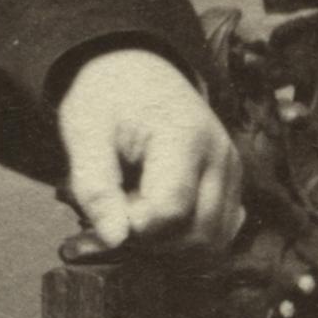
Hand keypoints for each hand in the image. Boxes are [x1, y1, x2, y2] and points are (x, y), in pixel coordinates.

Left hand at [55, 48, 244, 256]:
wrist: (138, 72)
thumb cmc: (107, 99)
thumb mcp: (84, 132)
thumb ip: (95, 186)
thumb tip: (114, 239)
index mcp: (185, 136)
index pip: (169, 211)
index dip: (133, 225)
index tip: (109, 207)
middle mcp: (221, 156)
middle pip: (197, 234)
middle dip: (151, 240)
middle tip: (120, 213)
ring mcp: (233, 172)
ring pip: (212, 242)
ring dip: (169, 245)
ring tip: (138, 213)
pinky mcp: (233, 185)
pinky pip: (219, 235)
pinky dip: (186, 241)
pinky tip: (159, 220)